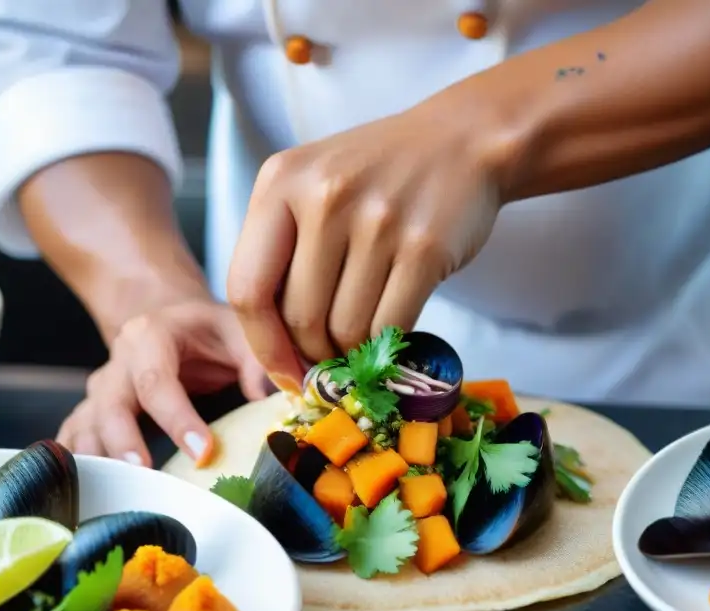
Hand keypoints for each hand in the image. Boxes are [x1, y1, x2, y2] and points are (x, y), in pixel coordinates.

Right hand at [56, 300, 268, 466]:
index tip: (203, 452)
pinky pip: (77, 436)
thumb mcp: (237, 329)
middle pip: (110, 405)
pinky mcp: (96, 410)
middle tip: (145, 474)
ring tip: (116, 491)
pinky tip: (89, 486)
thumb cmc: (209, 330)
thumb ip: (257, 360)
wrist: (175, 322)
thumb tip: (268, 398)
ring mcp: (103, 388)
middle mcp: (119, 361)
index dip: (177, 418)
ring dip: (97, 458)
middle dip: (124, 442)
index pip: (157, 381)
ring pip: (86, 424)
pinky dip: (79, 460)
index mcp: (151, 335)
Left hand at [226, 98, 503, 390]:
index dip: (261, 344)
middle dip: (313, 354)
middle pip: (298, 318)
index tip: (281, 371)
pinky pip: (390, 326)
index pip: (246, 287)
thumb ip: (282, 250)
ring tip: (362, 342)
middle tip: (330, 360)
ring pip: (345, 329)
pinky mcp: (424, 248)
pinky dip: (386, 346)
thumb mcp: (312, 187)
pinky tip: (389, 336)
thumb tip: (273, 347)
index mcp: (281, 182)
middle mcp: (324, 198)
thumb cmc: (379, 174)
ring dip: (352, 352)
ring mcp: (377, 222)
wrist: (463, 140)